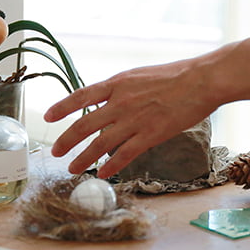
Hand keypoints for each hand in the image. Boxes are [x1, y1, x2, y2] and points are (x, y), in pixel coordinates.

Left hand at [44, 57, 216, 177]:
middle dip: (66, 140)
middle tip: (54, 151)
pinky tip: (102, 174)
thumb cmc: (176, 76)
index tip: (48, 116)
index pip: (81, 96)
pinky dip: (110, 166)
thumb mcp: (140, 75)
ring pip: (100, 144)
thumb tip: (107, 101)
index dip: (62, 107)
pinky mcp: (150, 135)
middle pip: (84, 124)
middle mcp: (121, 102)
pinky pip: (124, 155)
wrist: (201, 81)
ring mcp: (134, 120)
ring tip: (72, 168)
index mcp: (118, 83)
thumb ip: (121, 89)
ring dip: (83, 158)